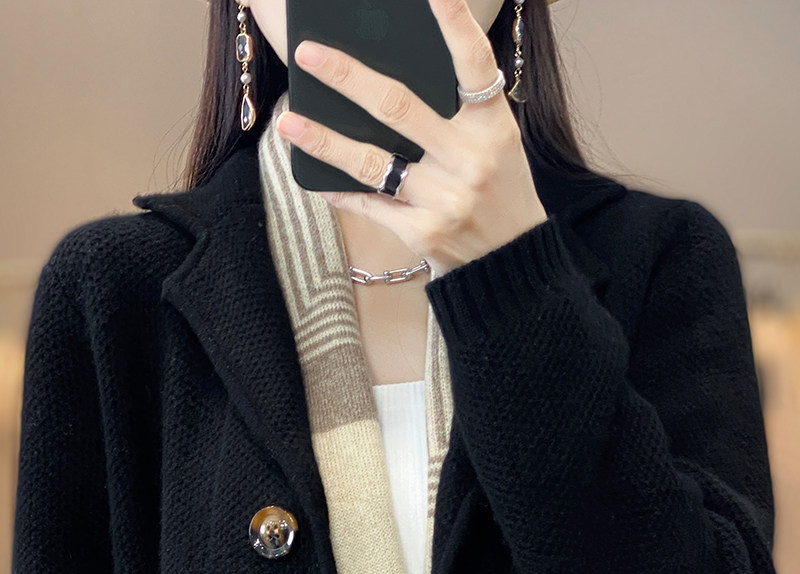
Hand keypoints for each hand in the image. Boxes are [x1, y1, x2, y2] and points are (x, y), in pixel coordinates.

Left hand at [275, 0, 547, 276]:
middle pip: (398, 107)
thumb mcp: (498, 148)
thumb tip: (385, 89)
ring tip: (289, 123)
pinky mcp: (423, 233)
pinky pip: (371, 205)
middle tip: (308, 54)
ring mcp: (445, 199)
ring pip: (372, 161)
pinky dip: (342, 191)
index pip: (475, 65)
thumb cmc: (501, 194)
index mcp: (494, 128)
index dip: (454, 23)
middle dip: (347, 77)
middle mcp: (470, 159)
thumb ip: (458, 117)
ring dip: (325, 140)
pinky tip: (317, 179)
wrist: (515, 264)